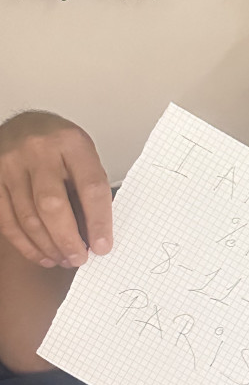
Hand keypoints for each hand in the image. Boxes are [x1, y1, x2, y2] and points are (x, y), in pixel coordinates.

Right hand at [0, 111, 111, 267]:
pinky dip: (26, 244)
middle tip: (79, 258)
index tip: (102, 246)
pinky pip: (8, 221)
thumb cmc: (59, 145)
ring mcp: (10, 165)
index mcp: (71, 142)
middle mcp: (38, 151)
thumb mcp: (83, 156)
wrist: (25, 125)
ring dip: (48, 246)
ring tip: (63, 259)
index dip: (99, 222)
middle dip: (68, 240)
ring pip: (28, 218)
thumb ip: (89, 190)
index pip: (90, 187)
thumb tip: (96, 237)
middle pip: (52, 205)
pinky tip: (42, 254)